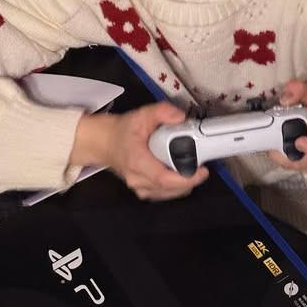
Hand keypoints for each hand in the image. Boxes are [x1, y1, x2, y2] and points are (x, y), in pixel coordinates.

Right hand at [72, 102, 208, 200]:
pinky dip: (177, 186)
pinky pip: (165, 194)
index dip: (186, 178)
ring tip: (192, 167)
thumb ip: (162, 112)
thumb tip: (180, 117)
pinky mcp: (144, 191)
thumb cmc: (122, 130)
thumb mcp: (141, 114)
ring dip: (185, 183)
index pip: (164, 178)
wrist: (104, 142)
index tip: (202, 170)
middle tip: (201, 165)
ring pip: (170, 194)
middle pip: (171, 189)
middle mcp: (138, 180)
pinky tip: (180, 173)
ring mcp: (140, 189)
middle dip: (190, 179)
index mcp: (137, 162)